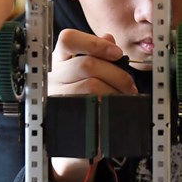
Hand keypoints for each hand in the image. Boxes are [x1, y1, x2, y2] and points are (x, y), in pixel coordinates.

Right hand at [47, 29, 135, 181]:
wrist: (69, 143)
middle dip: (116, 73)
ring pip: (92, 87)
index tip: (117, 52)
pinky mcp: (64, 120)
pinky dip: (109, 109)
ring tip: (125, 99)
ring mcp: (55, 100)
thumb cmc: (81, 102)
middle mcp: (52, 79)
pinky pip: (92, 110)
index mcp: (58, 62)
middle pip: (86, 64)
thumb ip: (97, 55)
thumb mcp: (86, 75)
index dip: (94, 42)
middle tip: (129, 85)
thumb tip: (109, 38)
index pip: (67, 39)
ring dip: (116, 92)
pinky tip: (115, 112)